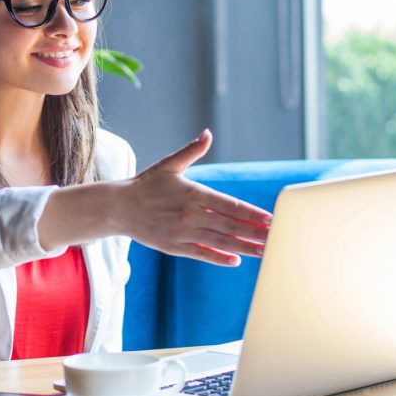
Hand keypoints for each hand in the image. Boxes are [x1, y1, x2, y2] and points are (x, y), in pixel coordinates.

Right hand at [117, 130, 271, 265]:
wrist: (118, 207)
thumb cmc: (146, 184)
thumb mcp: (169, 165)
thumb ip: (191, 151)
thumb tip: (207, 134)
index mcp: (193, 193)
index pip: (229, 205)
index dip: (251, 213)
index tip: (270, 218)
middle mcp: (190, 215)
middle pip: (230, 226)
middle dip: (255, 233)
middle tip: (277, 238)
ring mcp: (182, 233)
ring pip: (219, 242)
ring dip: (243, 248)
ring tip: (264, 252)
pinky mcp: (174, 247)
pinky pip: (201, 254)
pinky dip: (218, 258)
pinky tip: (236, 260)